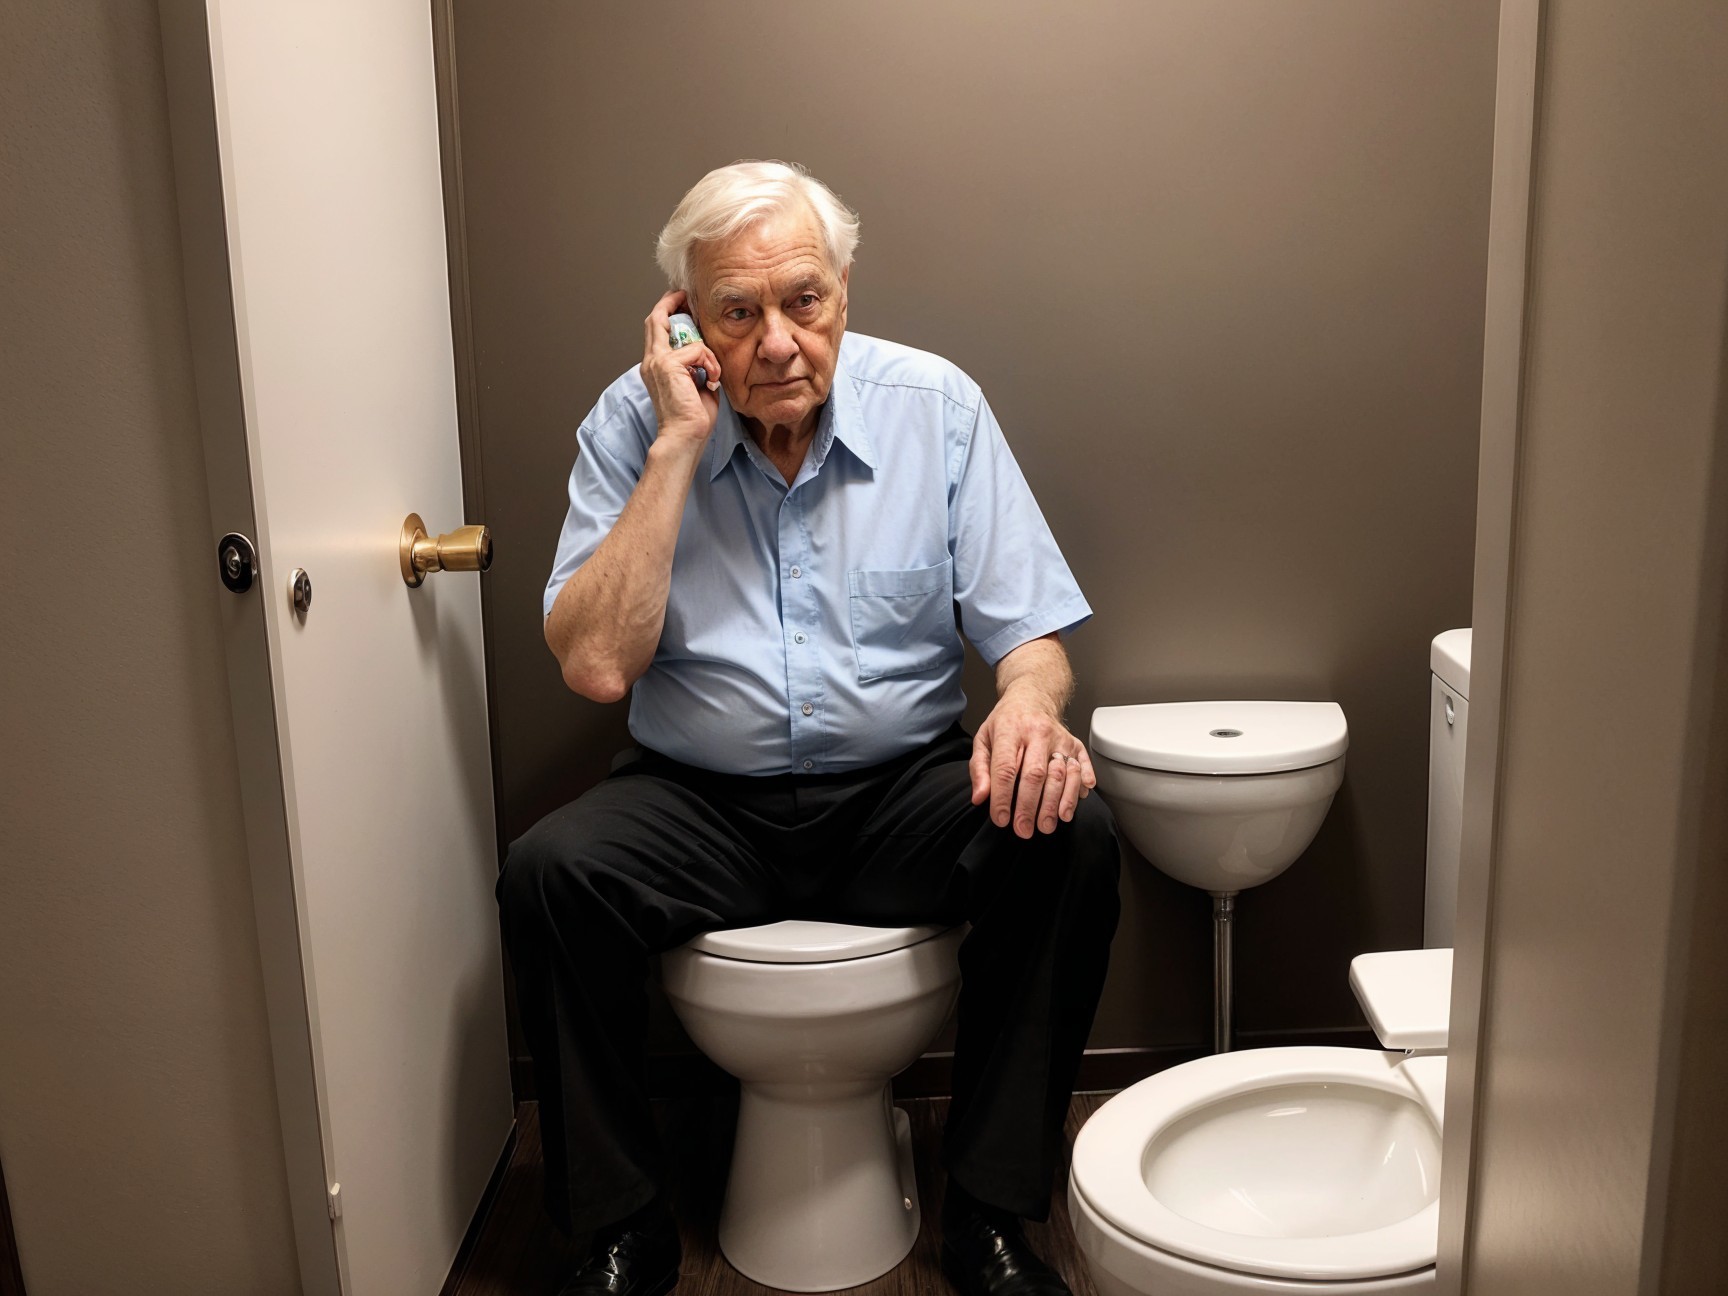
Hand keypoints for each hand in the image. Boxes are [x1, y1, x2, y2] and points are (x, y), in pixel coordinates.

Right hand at [640, 289, 722, 444]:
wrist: (685, 437)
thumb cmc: (692, 418)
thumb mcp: (695, 383)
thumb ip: (695, 365)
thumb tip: (706, 352)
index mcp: (655, 366)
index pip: (655, 329)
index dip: (666, 310)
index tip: (681, 300)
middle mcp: (651, 361)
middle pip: (655, 318)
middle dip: (672, 303)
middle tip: (687, 296)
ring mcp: (657, 361)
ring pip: (681, 332)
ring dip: (706, 351)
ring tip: (711, 375)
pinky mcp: (668, 364)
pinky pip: (698, 350)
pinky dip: (710, 364)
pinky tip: (711, 381)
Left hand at [969, 685, 1095, 838]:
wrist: (1033, 696)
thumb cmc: (1006, 722)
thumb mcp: (984, 739)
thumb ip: (979, 769)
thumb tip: (980, 798)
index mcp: (1010, 730)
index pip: (1005, 768)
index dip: (1002, 796)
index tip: (1001, 819)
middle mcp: (1038, 732)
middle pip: (1035, 774)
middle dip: (1029, 806)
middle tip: (1024, 830)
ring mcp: (1060, 738)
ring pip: (1062, 773)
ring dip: (1056, 803)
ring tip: (1049, 824)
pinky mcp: (1075, 744)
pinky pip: (1082, 766)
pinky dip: (1080, 786)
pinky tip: (1074, 802)